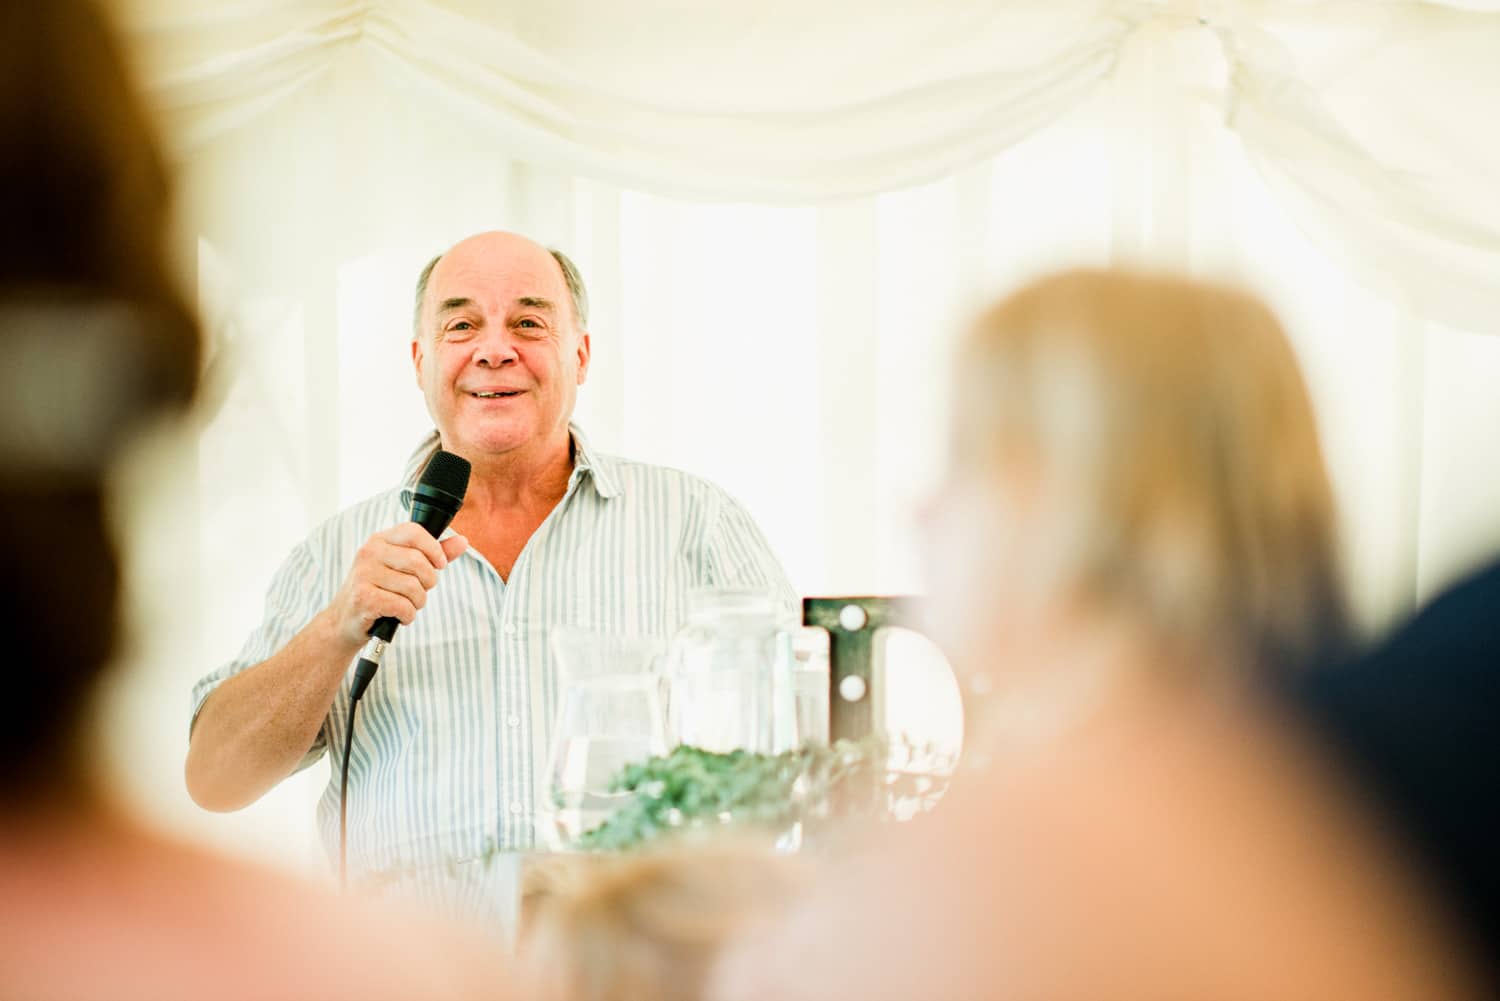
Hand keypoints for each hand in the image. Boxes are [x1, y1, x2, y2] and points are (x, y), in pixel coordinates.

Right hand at [326, 523, 468, 645]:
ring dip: (418, 602)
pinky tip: (399, 615)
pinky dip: (408, 615)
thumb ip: (434, 554)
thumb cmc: (379, 590)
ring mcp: (364, 575)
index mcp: (380, 540)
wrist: (345, 620)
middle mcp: (369, 553)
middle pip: (418, 562)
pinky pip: (403, 606)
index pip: (414, 531)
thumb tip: (463, 541)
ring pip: (413, 587)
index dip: (434, 549)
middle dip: (428, 582)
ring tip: (408, 605)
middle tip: (420, 591)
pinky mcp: (364, 598)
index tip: (439, 564)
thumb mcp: (404, 568)